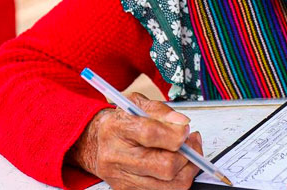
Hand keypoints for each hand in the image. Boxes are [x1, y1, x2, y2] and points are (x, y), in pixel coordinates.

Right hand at [68, 92, 203, 189]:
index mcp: (117, 129)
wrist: (95, 143)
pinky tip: (177, 165)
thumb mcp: (136, 104)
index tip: (186, 129)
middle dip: (187, 154)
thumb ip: (161, 111)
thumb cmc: (120, 123)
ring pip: (170, 185)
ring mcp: (122, 178)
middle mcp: (117, 157)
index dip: (176, 133)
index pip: (151, 134)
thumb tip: (182, 122)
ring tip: (188, 154)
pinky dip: (177, 179)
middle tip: (191, 142)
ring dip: (188, 169)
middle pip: (164, 166)